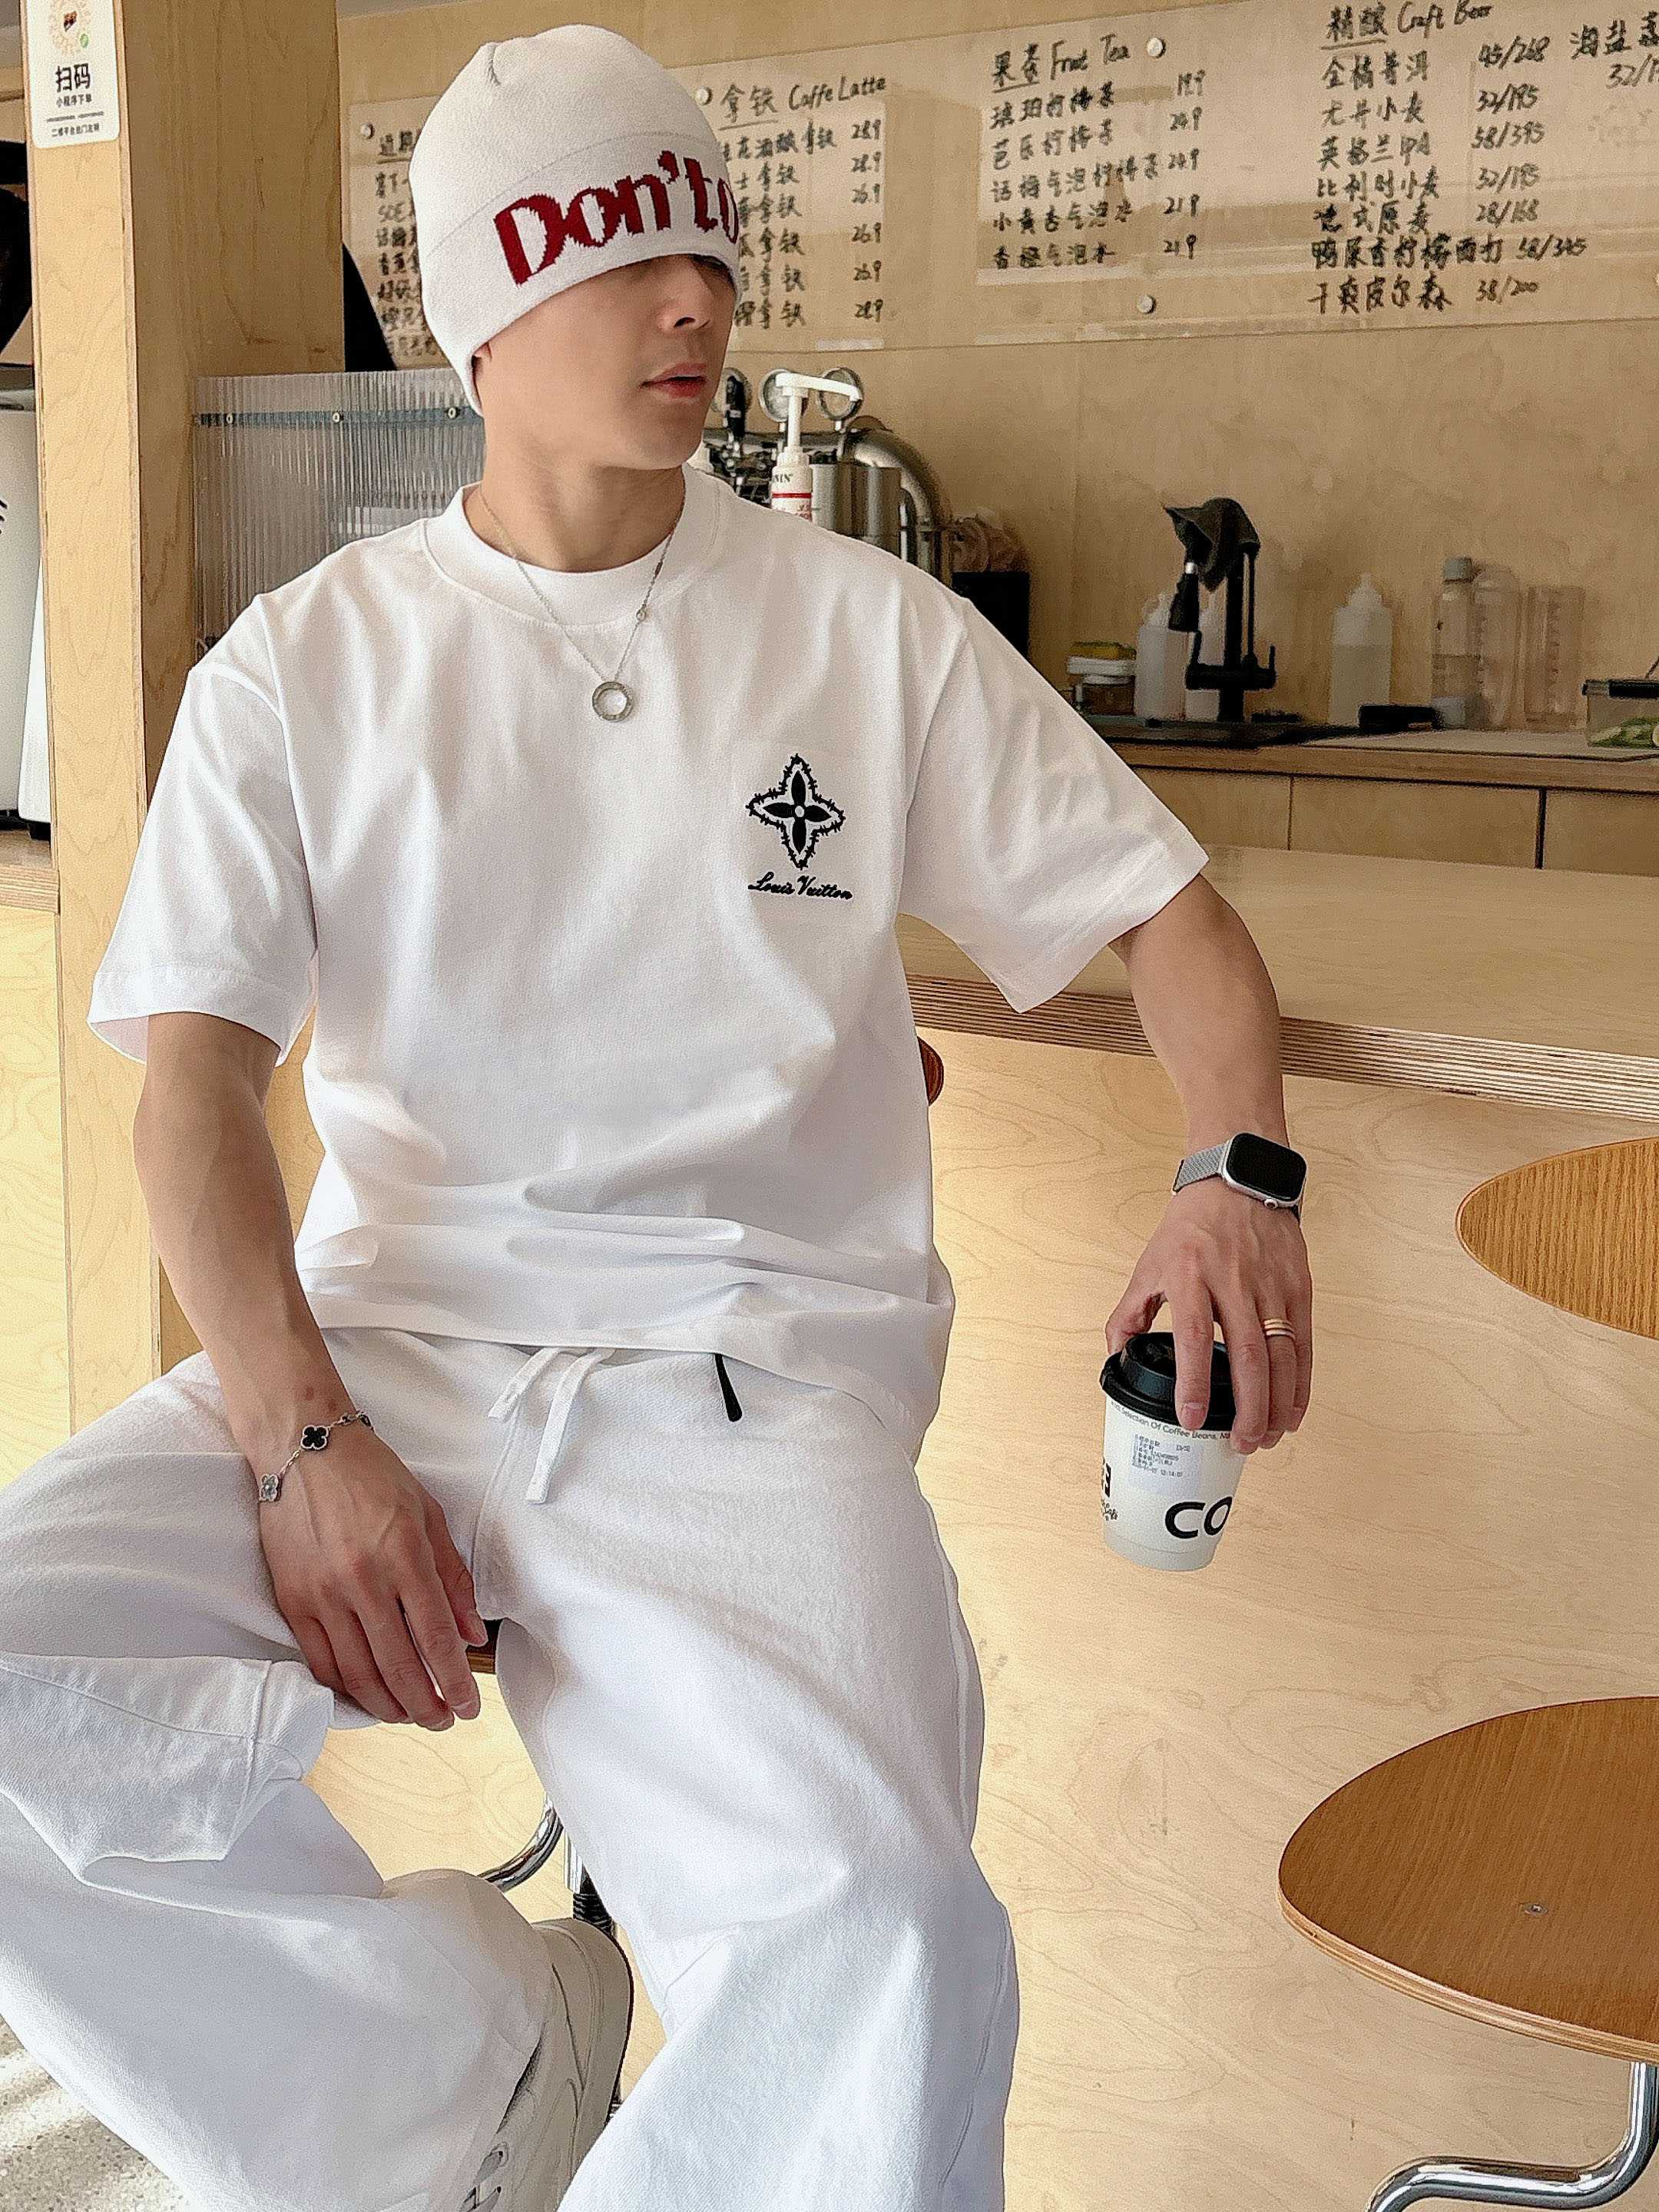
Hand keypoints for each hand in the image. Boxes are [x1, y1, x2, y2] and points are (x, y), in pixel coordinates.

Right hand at [256, 1425, 490, 1728]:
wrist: (303, 1449)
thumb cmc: (373, 1476)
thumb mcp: (428, 1514)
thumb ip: (453, 1578)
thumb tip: (472, 1635)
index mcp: (404, 1556)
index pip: (436, 1639)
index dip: (455, 1682)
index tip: (470, 1707)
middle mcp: (363, 1581)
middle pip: (399, 1667)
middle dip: (427, 1706)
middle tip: (444, 1720)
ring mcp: (322, 1595)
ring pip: (358, 1674)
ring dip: (389, 1707)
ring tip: (411, 1716)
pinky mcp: (292, 1601)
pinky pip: (321, 1662)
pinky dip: (346, 1689)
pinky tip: (367, 1697)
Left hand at [1103, 1180, 1312, 1452]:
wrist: (1238, 1181)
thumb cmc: (1191, 1228)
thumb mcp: (1150, 1265)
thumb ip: (1129, 1313)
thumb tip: (1114, 1356)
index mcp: (1190, 1275)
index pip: (1194, 1337)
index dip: (1195, 1383)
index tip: (1192, 1420)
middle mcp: (1235, 1281)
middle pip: (1248, 1356)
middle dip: (1246, 1409)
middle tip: (1239, 1444)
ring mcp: (1272, 1285)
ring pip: (1282, 1356)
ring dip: (1276, 1405)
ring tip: (1264, 1438)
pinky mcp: (1299, 1287)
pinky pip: (1304, 1344)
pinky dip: (1301, 1384)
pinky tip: (1291, 1411)